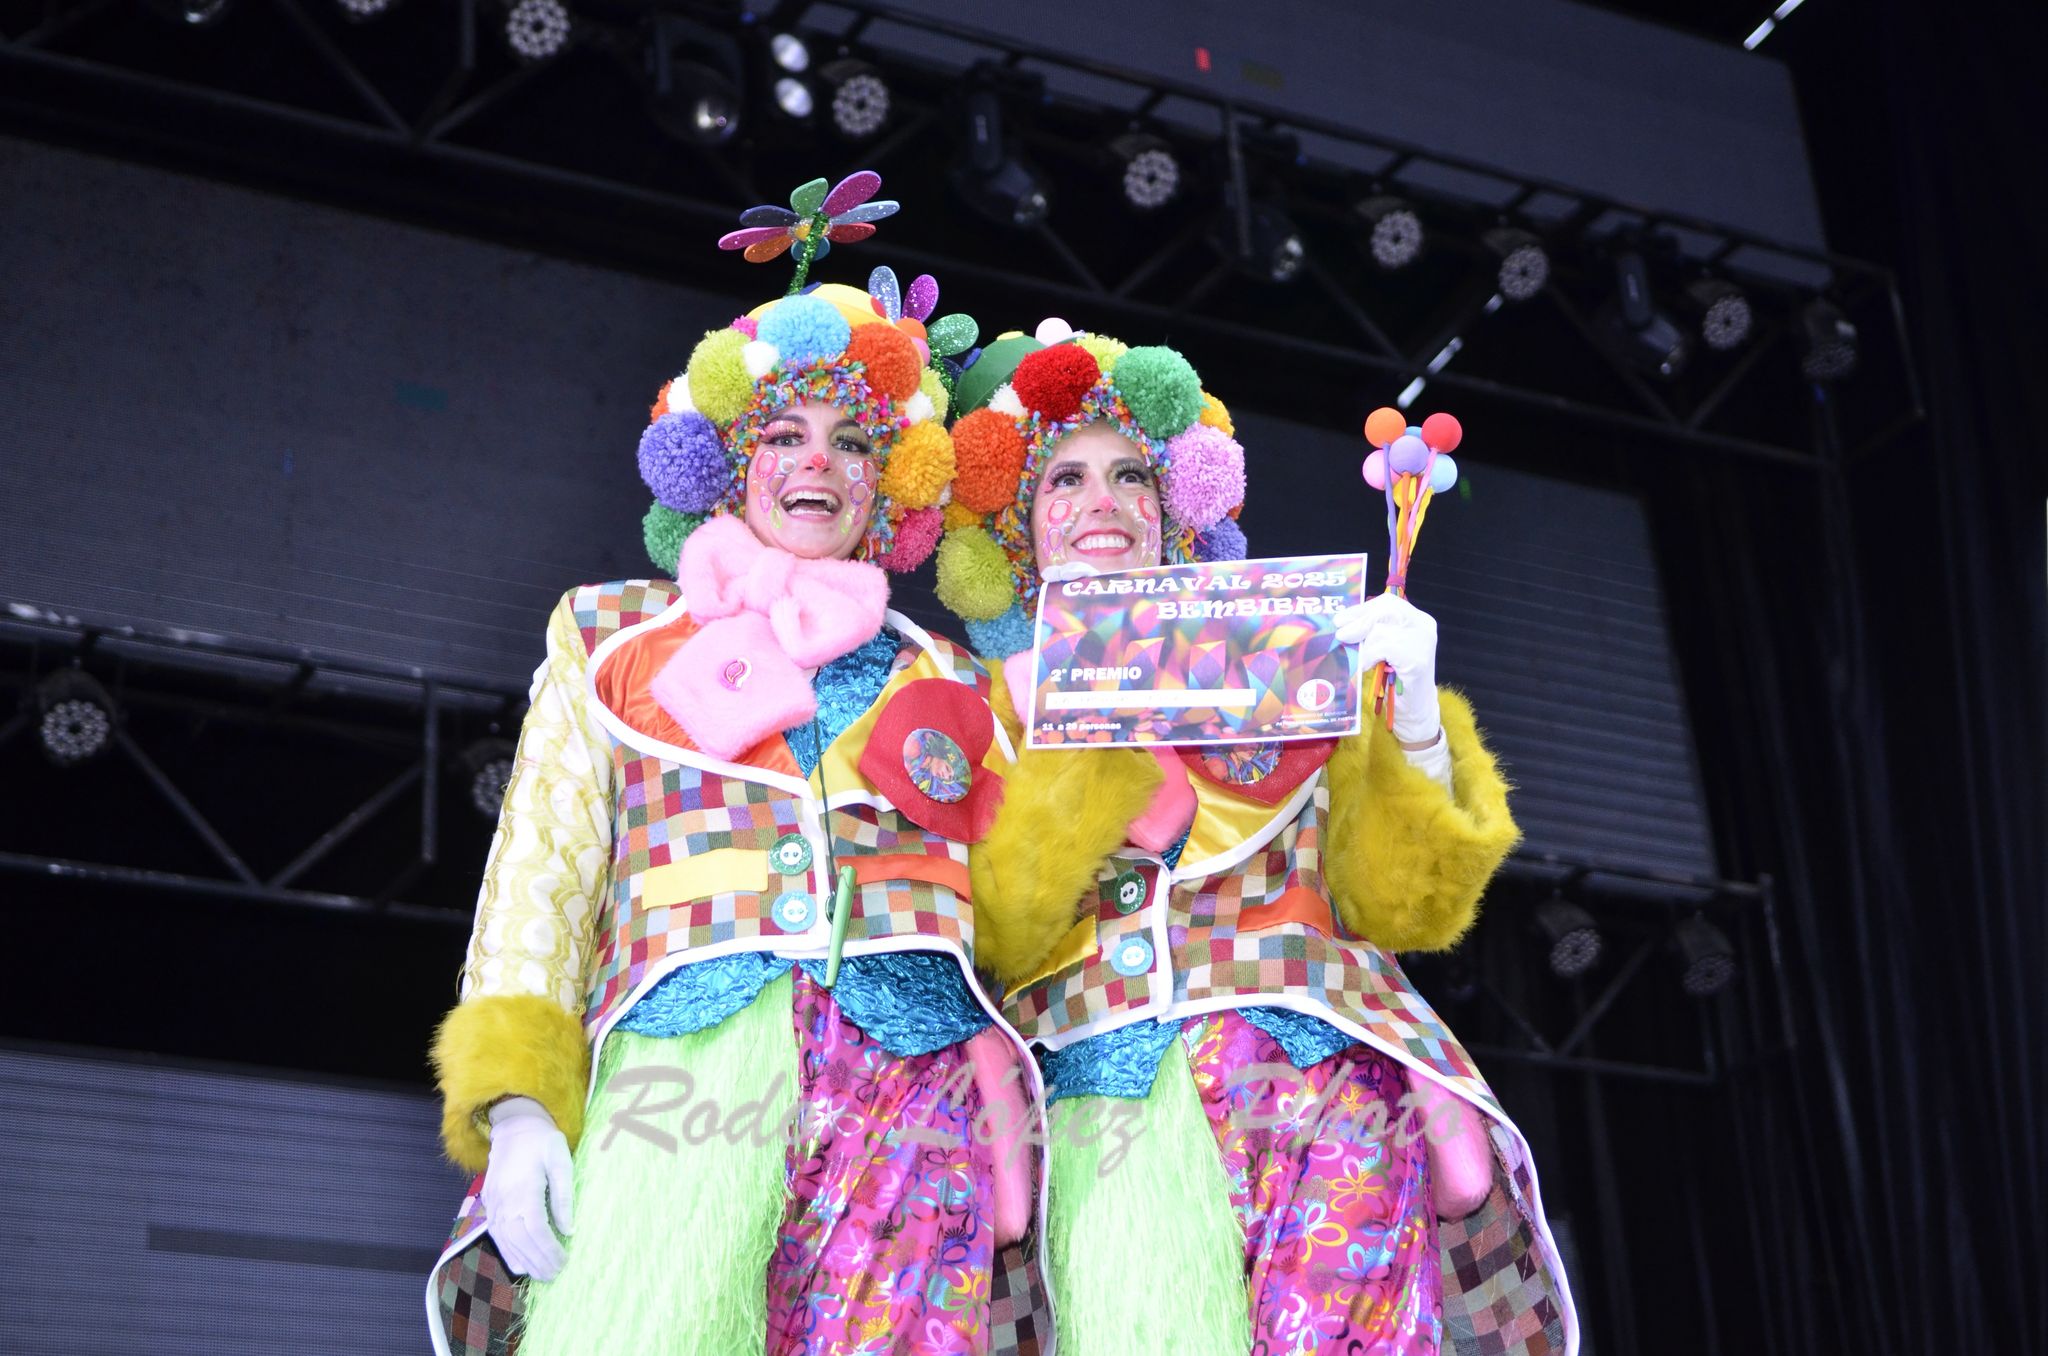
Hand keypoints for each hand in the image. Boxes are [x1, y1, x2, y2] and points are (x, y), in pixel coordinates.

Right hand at [482, 1096, 575, 1279]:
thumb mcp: (560, 1161)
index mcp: (524, 1188)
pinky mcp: (489, 1204)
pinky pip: (496, 1234)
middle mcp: (504, 1200)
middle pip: (519, 1240)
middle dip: (537, 1261)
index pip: (535, 1228)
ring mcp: (493, 1203)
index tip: (564, 1262)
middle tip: (555, 1275)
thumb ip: (564, 1196)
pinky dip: (508, 1252)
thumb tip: (569, 1230)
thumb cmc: (542, 1142)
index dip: (548, 1249)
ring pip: (505, 1241)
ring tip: (541, 1275)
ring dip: (523, 1261)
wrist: (514, 1127)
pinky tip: (520, 1264)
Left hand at [1333, 593, 1440, 745]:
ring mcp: (1424, 641)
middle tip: (1341, 635)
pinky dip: (1369, 657)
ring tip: (1358, 657)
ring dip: (1364, 644)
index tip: (1341, 619)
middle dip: (1359, 622)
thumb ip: (1371, 632)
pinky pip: (1384, 648)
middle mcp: (1423, 625)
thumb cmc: (1396, 680)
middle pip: (1386, 610)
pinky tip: (1365, 667)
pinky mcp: (1418, 659)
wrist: (1415, 710)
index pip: (1388, 602)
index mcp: (1417, 619)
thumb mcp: (1382, 649)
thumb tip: (1342, 622)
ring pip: (1382, 630)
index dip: (1362, 609)